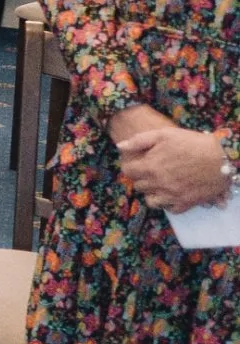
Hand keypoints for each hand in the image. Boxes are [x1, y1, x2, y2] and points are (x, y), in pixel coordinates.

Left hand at [116, 125, 233, 211]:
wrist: (222, 158)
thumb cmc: (192, 143)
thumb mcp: (164, 134)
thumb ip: (139, 141)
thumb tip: (120, 147)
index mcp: (150, 167)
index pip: (127, 172)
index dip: (131, 166)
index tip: (137, 164)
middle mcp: (158, 184)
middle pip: (138, 186)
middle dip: (142, 179)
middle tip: (151, 172)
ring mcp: (172, 196)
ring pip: (151, 201)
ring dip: (153, 193)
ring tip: (160, 184)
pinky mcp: (186, 203)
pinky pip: (171, 209)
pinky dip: (170, 203)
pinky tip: (173, 193)